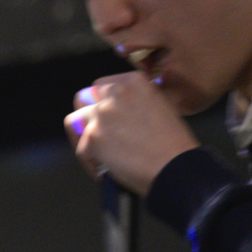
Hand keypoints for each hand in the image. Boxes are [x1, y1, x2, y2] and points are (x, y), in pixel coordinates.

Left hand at [64, 72, 199, 195]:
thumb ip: (134, 102)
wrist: (176, 168)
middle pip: (83, 98)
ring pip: (75, 122)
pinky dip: (90, 163)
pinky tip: (104, 170)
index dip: (100, 103)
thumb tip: (118, 112)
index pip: (101, 86)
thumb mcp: (159, 107)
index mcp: (134, 82)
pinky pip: (81, 149)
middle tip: (95, 133)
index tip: (105, 117)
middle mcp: (116, 93)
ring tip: (98, 154)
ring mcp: (102, 114)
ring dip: (84, 138)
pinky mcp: (94, 137)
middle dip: (86, 116)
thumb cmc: (173, 145)